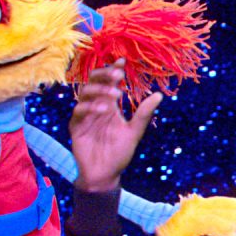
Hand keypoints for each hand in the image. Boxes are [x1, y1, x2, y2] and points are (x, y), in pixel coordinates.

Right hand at [69, 64, 162, 191]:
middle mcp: (95, 106)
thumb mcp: (134, 132)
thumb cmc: (119, 153)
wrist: (105, 174)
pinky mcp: (76, 127)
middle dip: (105, 74)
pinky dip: (90, 107)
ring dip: (100, 90)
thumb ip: (143, 114)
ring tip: (116, 94)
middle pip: (93, 81)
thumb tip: (160, 95)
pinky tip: (103, 109)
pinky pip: (79, 111)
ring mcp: (84, 115)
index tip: (123, 61)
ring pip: (85, 93)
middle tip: (118, 73)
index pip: (109, 81)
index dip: (114, 69)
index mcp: (109, 104)